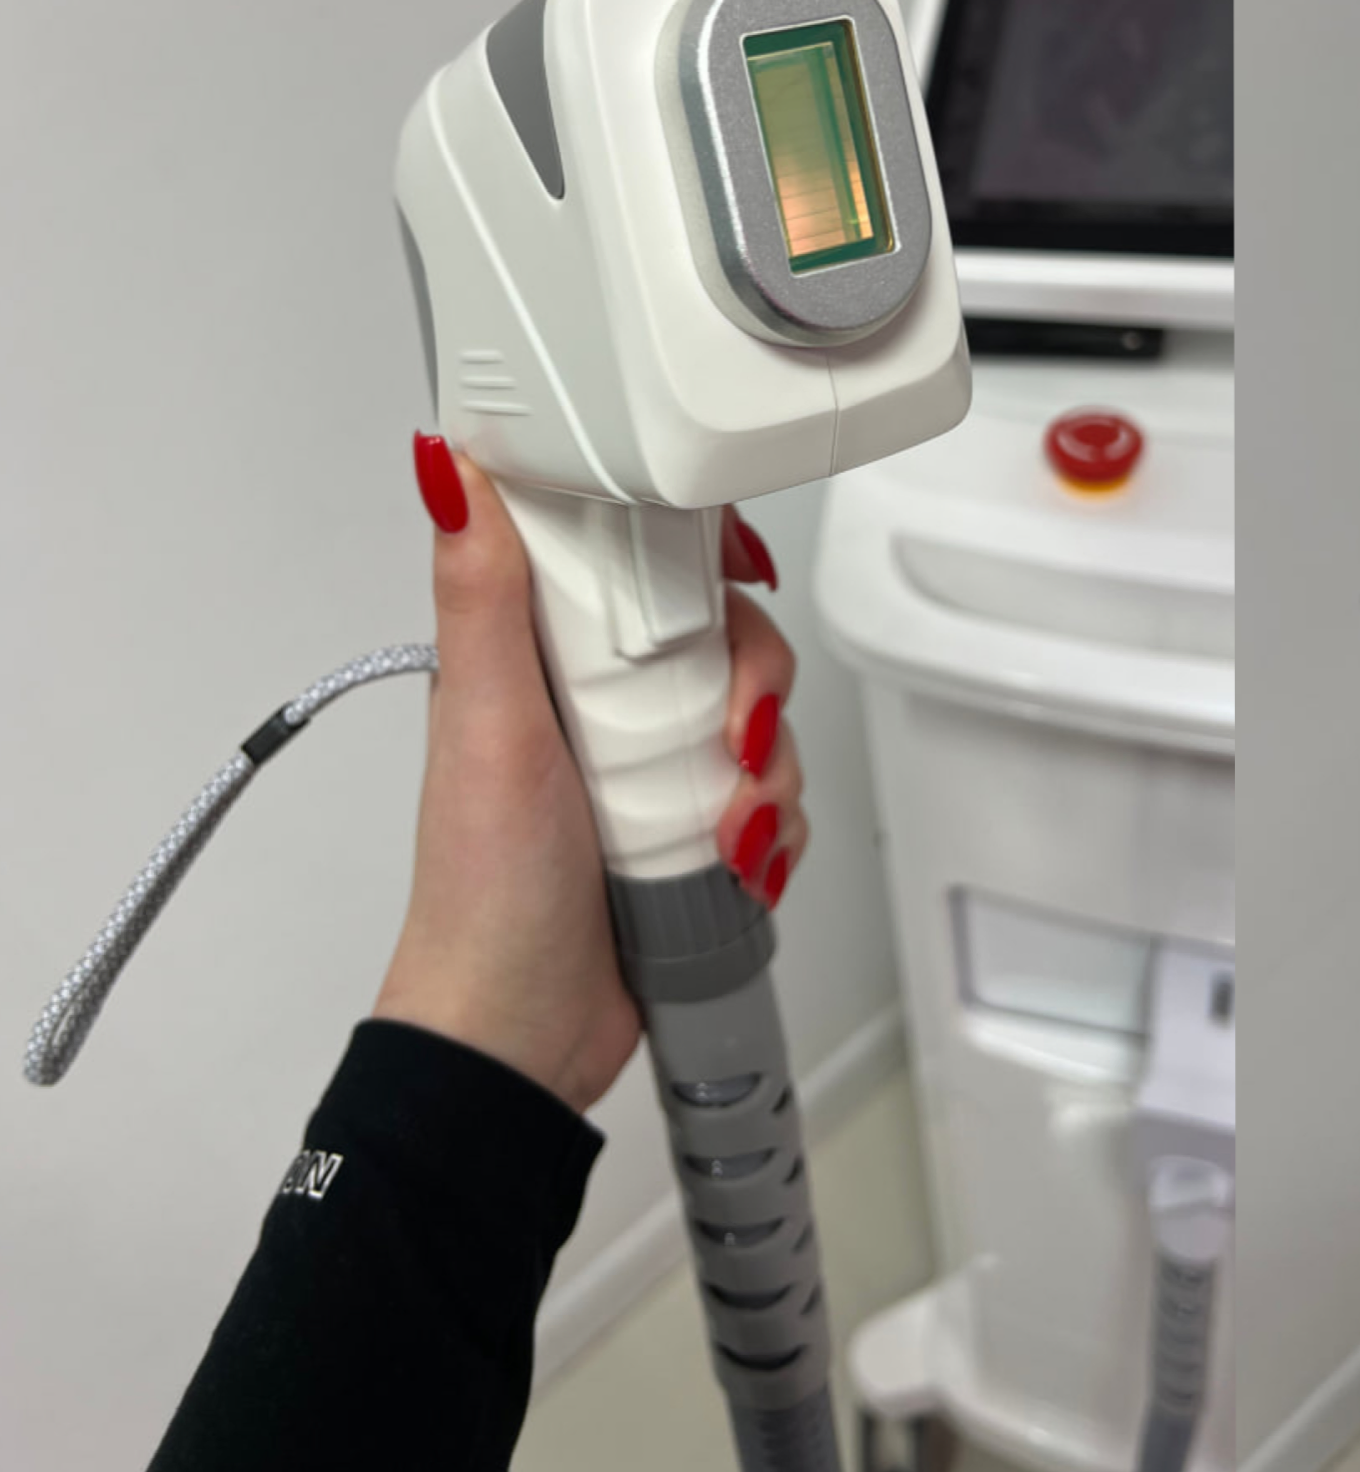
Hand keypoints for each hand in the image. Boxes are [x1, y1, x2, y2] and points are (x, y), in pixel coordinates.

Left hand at [373, 437, 809, 1112]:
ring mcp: (654, 768)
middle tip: (730, 739)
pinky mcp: (696, 831)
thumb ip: (480, 594)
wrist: (522, 1029)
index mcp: (544, 656)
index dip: (699, 553)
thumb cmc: (483, 888)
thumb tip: (448, 467)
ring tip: (726, 831)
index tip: (734, 571)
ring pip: (760, 721)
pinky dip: (774, 829)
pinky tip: (740, 862)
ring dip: (767, 774)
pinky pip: (775, 799)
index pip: (639, 560)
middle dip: (753, 687)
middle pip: (724, 638)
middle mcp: (604, 703)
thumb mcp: (485, 722)